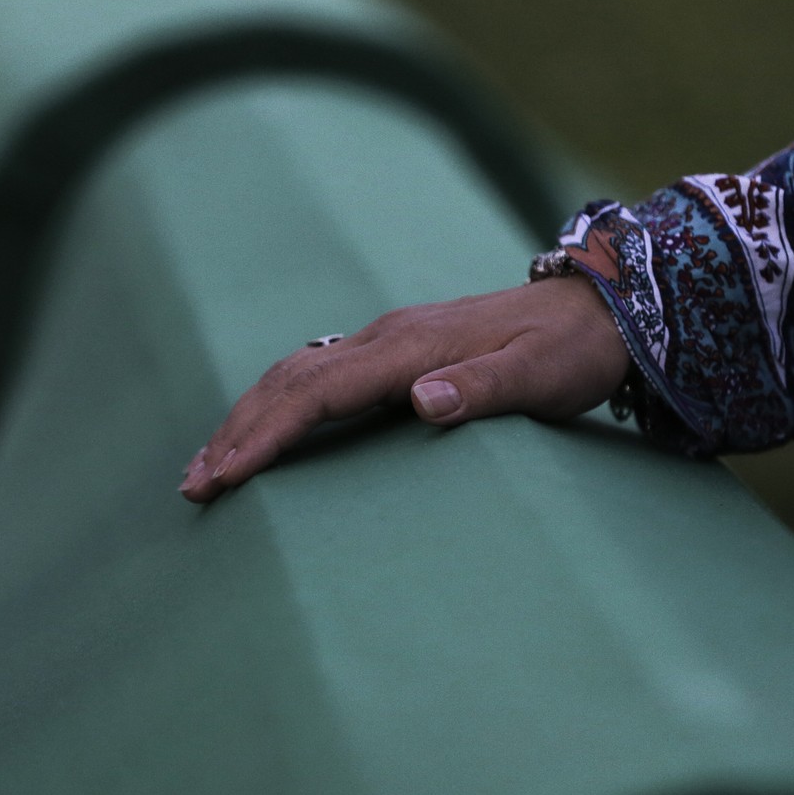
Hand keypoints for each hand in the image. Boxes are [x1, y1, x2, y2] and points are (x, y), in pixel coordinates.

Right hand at [179, 275, 630, 502]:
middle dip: (238, 432)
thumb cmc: (572, 351)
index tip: (228, 474)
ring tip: (206, 466)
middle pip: (291, 381)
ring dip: (248, 418)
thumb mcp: (542, 376)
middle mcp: (388, 337)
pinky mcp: (398, 351)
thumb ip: (483, 389)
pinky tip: (263, 432)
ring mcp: (389, 340)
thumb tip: (423, 402)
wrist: (599, 308)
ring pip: (297, 375)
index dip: (269, 433)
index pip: (320, 392)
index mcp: (413, 346)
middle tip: (194, 486)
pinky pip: (319, 376)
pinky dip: (278, 406)